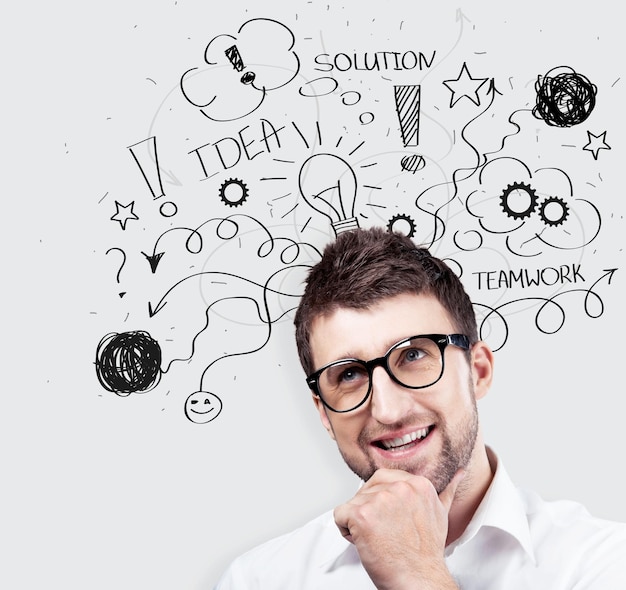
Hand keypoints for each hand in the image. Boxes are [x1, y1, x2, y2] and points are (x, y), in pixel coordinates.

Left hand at [333, 468, 464, 589]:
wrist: (419, 581)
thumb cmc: (425, 554)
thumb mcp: (440, 514)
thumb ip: (445, 490)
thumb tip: (459, 473)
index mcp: (418, 483)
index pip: (382, 479)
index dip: (381, 502)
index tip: (392, 520)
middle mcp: (399, 487)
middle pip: (365, 491)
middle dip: (370, 511)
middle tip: (386, 533)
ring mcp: (379, 499)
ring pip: (352, 504)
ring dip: (358, 523)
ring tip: (379, 539)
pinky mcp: (361, 514)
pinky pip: (339, 515)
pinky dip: (346, 531)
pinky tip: (365, 542)